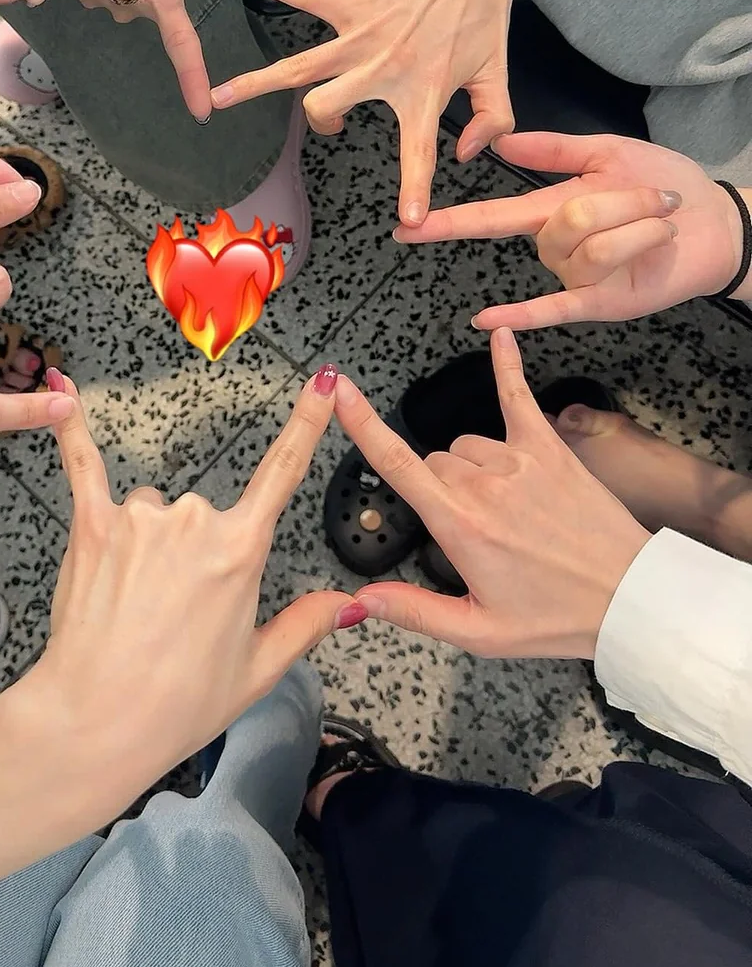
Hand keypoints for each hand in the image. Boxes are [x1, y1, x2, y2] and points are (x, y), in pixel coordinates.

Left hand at [0, 365, 365, 891]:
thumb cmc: (180, 703)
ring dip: (144, 543)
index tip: (323, 379)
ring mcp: (141, 517)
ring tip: (129, 606)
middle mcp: (195, 520)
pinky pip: (85, 466)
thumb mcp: (257, 671)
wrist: (98, 720)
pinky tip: (65, 390)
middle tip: (170, 616)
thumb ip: (305, 625)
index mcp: (242, 550)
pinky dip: (75, 432)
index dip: (306, 424)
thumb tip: (352, 603)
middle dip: (189, 555)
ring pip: (151, 511)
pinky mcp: (92, 523)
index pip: (284, 471)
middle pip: (200, 514)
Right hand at [210, 0, 529, 224]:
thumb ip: (492, 122)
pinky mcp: (355, 4)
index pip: (417, 152)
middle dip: (321, 123)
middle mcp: (383, 67)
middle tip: (332, 124)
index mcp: (423, 91)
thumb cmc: (485, 16)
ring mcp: (362, 36)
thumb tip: (466, 154)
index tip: (408, 220)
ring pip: (298, 67)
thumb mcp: (499, 76)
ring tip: (219, 98)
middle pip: (325, 106)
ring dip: (255, 82)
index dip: (413, 189)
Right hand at [337, 329, 650, 658]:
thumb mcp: (480, 632)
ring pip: (465, 445)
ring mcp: (518, 460)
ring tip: (502, 507)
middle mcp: (483, 484)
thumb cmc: (556, 617)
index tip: (336, 390)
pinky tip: (500, 334)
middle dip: (437, 487)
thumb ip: (416, 612)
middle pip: (432, 462)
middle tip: (472, 530)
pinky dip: (506, 365)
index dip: (361, 424)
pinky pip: (517, 396)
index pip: (397, 465)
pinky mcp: (549, 447)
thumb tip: (361, 599)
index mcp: (460, 525)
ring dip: (468, 466)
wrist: (630, 598)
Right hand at [394, 131, 746, 328]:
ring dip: (641, 228)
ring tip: (664, 225)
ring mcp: (574, 278)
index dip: (447, 221)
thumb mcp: (609, 153)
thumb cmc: (664, 185)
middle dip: (624, 203)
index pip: (488, 217)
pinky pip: (555, 308)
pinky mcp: (598, 304)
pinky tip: (487, 320)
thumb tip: (501, 136)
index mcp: (550, 210)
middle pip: (569, 220)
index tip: (405, 225)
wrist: (716, 223)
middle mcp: (554, 249)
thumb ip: (555, 148)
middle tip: (661, 199)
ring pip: (591, 247)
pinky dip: (520, 314)